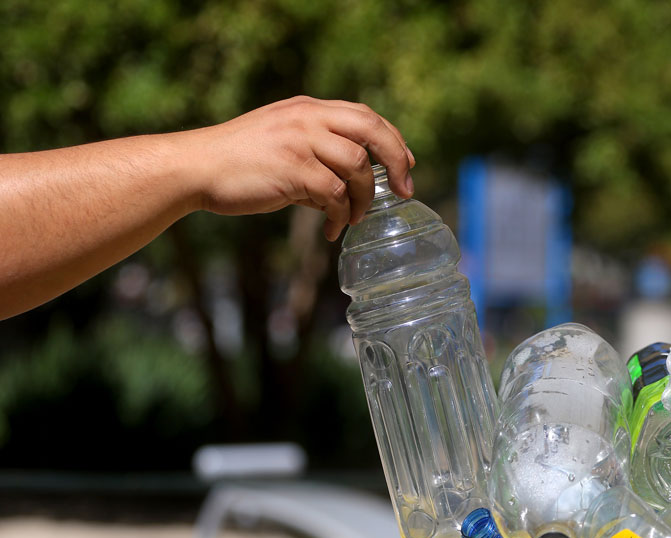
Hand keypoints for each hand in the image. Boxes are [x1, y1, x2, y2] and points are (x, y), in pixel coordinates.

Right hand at [187, 96, 415, 240]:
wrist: (197, 167)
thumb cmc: (238, 162)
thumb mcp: (281, 141)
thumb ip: (315, 152)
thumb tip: (348, 185)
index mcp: (308, 109)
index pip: (365, 115)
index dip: (392, 139)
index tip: (406, 164)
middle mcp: (308, 118)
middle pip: (371, 130)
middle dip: (395, 161)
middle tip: (404, 191)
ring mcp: (300, 141)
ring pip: (357, 166)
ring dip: (364, 198)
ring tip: (353, 218)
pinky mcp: (292, 169)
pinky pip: (334, 193)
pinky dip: (340, 214)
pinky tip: (333, 229)